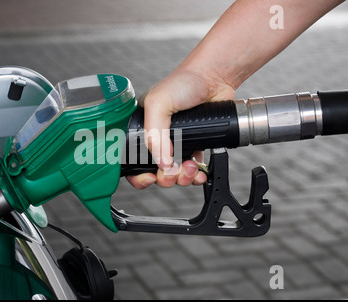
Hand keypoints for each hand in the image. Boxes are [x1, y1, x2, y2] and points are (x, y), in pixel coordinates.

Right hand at [126, 68, 234, 188]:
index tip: (150, 177)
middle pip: (155, 171)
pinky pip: (192, 169)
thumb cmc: (184, 82)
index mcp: (141, 128)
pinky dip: (196, 175)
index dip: (138, 174)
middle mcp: (157, 138)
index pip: (132, 160)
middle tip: (173, 172)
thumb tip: (163, 163)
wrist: (215, 78)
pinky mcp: (195, 145)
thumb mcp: (158, 103)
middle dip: (165, 177)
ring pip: (174, 173)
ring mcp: (177, 144)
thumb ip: (154, 135)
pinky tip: (200, 171)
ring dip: (182, 177)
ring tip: (191, 167)